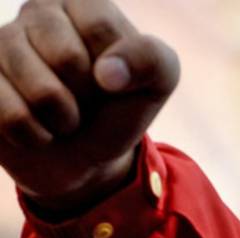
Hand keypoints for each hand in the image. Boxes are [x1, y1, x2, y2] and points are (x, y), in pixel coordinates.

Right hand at [0, 0, 178, 211]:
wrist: (84, 154)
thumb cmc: (120, 107)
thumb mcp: (157, 82)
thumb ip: (153, 61)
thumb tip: (108, 73)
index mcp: (83, 3)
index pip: (99, 28)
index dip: (116, 69)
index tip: (116, 79)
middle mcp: (37, 12)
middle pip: (67, 58)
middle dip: (88, 96)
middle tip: (88, 101)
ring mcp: (1, 42)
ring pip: (39, 91)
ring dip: (64, 120)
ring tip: (65, 117)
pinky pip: (9, 115)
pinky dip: (35, 135)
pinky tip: (37, 129)